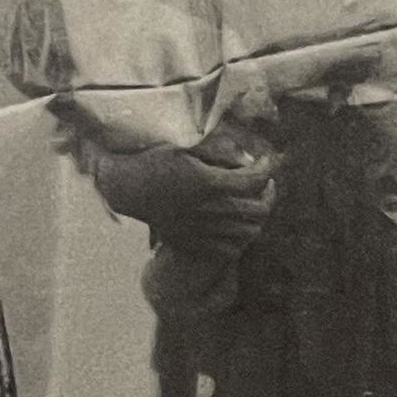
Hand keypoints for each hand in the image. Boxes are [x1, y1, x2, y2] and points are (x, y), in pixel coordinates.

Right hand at [94, 131, 277, 253]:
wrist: (128, 188)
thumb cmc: (157, 160)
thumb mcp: (187, 146)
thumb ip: (220, 150)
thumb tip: (248, 158)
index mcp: (207, 182)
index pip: (254, 179)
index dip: (267, 168)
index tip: (266, 161)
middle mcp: (207, 209)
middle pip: (258, 209)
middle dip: (268, 193)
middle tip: (265, 183)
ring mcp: (201, 230)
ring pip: (249, 232)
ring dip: (257, 217)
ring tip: (254, 204)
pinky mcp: (194, 243)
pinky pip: (231, 250)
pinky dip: (241, 238)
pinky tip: (236, 224)